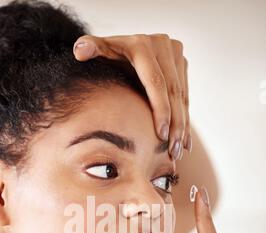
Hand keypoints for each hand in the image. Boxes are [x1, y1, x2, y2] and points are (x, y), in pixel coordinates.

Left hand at [72, 33, 190, 159]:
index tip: (161, 135)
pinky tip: (184, 142)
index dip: (161, 109)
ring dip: (183, 127)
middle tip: (173, 151)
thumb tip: (80, 51)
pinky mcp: (181, 66)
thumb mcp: (100, 51)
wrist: (122, 47)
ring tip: (179, 152)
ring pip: (182, 97)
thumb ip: (89, 49)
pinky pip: (185, 97)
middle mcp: (164, 46)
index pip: (156, 83)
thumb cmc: (107, 56)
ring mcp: (175, 56)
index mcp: (143, 46)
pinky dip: (185, 121)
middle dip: (175, 125)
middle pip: (173, 92)